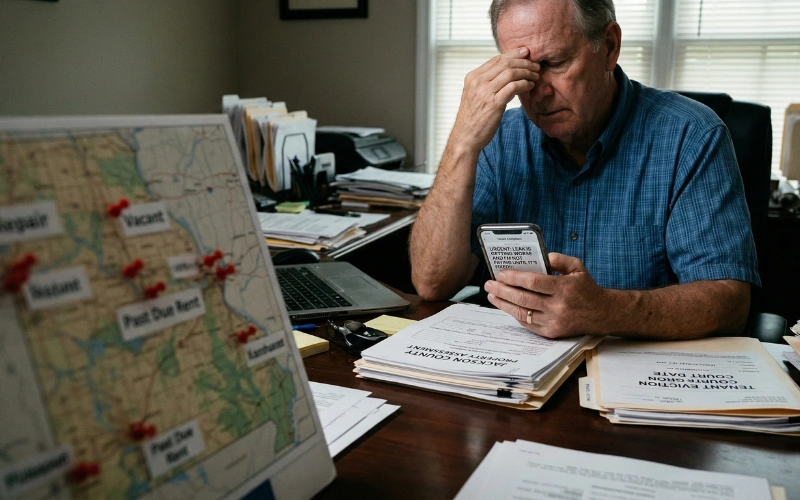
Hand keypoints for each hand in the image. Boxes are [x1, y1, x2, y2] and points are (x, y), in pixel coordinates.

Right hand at [449, 48, 538, 151]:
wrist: (465, 137)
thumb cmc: (472, 118)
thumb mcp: (475, 95)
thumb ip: (486, 83)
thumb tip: (504, 72)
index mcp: (472, 77)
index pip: (496, 59)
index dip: (513, 54)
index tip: (526, 54)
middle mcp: (477, 82)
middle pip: (505, 63)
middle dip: (524, 62)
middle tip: (535, 66)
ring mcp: (485, 92)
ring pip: (511, 73)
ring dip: (527, 72)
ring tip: (535, 76)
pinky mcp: (494, 103)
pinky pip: (514, 87)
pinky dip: (525, 84)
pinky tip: (530, 86)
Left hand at [484, 253, 612, 337]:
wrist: (602, 314)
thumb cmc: (586, 287)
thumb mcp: (577, 267)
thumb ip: (558, 259)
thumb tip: (539, 258)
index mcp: (564, 288)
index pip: (533, 282)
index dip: (514, 278)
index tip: (500, 273)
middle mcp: (558, 306)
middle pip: (523, 298)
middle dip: (502, 290)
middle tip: (489, 283)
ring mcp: (554, 321)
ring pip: (522, 313)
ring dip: (503, 304)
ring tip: (492, 295)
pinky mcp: (552, 333)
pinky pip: (528, 324)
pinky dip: (515, 314)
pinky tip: (506, 306)